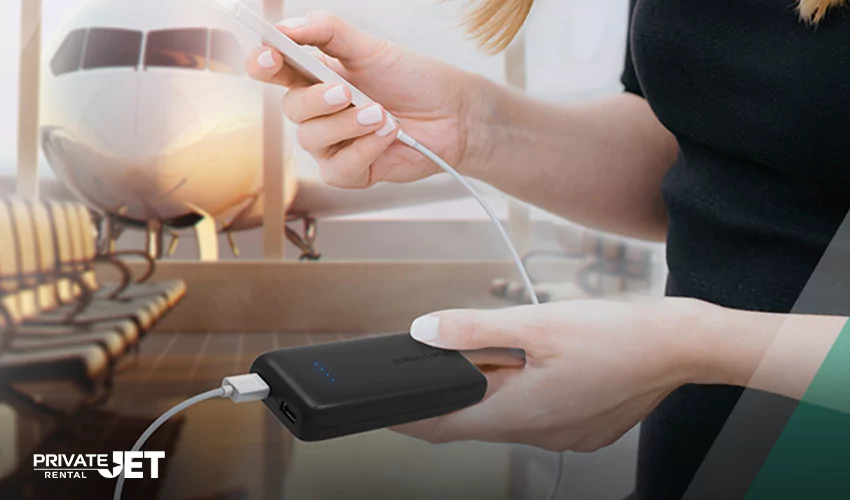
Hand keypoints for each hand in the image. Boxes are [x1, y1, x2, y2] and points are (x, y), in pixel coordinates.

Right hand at [246, 11, 486, 188]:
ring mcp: (333, 144)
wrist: (454, 115)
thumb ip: (329, 32)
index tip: (269, 57)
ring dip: (348, 124)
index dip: (263, 64)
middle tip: (347, 91)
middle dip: (317, 100)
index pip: (275, 70)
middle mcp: (320, 111)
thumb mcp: (372, 48)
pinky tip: (387, 136)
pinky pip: (338, 168)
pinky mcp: (351, 171)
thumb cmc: (415, 81)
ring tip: (382, 114)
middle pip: (291, 109)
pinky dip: (365, 149)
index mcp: (317, 76)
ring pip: (312, 140)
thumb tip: (289, 26)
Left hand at [394, 298, 715, 451]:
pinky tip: (534, 366)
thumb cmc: (618, 335)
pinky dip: (522, 394)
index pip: (444, 425)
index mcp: (522, 412)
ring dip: (491, 391)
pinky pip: (536, 416)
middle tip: (442, 363)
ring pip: (506, 416)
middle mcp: (540, 433)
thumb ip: (474, 329)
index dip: (408, 417)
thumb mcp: (536, 323)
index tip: (383, 409)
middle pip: (474, 421)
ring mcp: (563, 435)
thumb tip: (425, 333)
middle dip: (453, 395)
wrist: (682, 345)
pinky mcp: (582, 428)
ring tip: (501, 354)